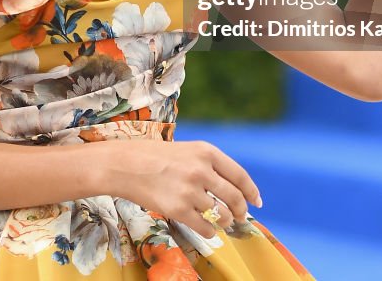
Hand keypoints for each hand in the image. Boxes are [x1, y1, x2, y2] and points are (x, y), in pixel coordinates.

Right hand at [104, 139, 261, 239]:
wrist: (124, 165)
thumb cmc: (155, 157)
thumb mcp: (187, 151)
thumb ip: (210, 166)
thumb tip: (235, 190)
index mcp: (206, 151)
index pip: (240, 176)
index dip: (251, 192)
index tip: (257, 202)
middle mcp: (201, 170)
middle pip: (234, 198)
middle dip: (240, 211)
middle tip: (240, 217)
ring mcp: (190, 190)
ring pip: (222, 215)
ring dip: (224, 222)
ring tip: (220, 221)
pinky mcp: (178, 209)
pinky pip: (206, 227)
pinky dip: (210, 231)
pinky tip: (206, 228)